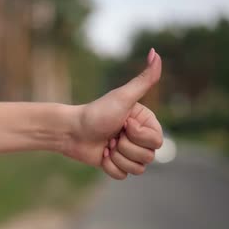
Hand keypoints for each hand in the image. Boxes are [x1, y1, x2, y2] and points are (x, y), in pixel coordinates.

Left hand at [61, 49, 162, 178]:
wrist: (71, 130)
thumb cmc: (96, 112)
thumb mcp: (123, 96)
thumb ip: (144, 79)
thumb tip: (157, 52)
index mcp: (146, 123)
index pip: (157, 142)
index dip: (139, 137)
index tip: (123, 124)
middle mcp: (139, 138)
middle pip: (148, 157)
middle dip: (126, 148)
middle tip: (112, 136)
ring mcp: (127, 152)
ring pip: (137, 169)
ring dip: (117, 158)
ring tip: (105, 145)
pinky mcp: (115, 165)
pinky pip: (122, 176)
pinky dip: (109, 167)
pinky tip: (100, 155)